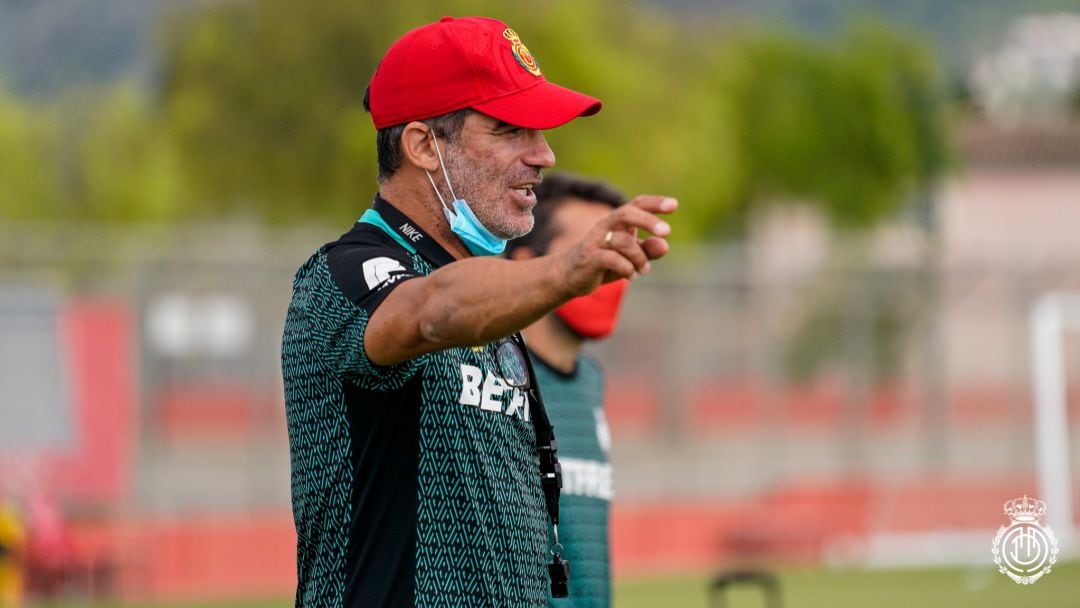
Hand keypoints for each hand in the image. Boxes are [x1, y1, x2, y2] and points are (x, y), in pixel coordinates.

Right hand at [559, 195, 676, 295]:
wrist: (570, 276)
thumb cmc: (604, 263)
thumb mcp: (631, 257)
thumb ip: (648, 250)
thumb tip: (665, 245)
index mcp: (618, 222)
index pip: (637, 204)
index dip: (655, 203)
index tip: (674, 205)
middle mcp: (606, 226)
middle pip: (626, 213)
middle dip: (647, 220)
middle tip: (667, 231)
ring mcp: (596, 241)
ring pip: (623, 241)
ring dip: (639, 257)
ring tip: (644, 270)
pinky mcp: (589, 258)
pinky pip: (611, 259)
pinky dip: (626, 268)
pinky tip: (630, 275)